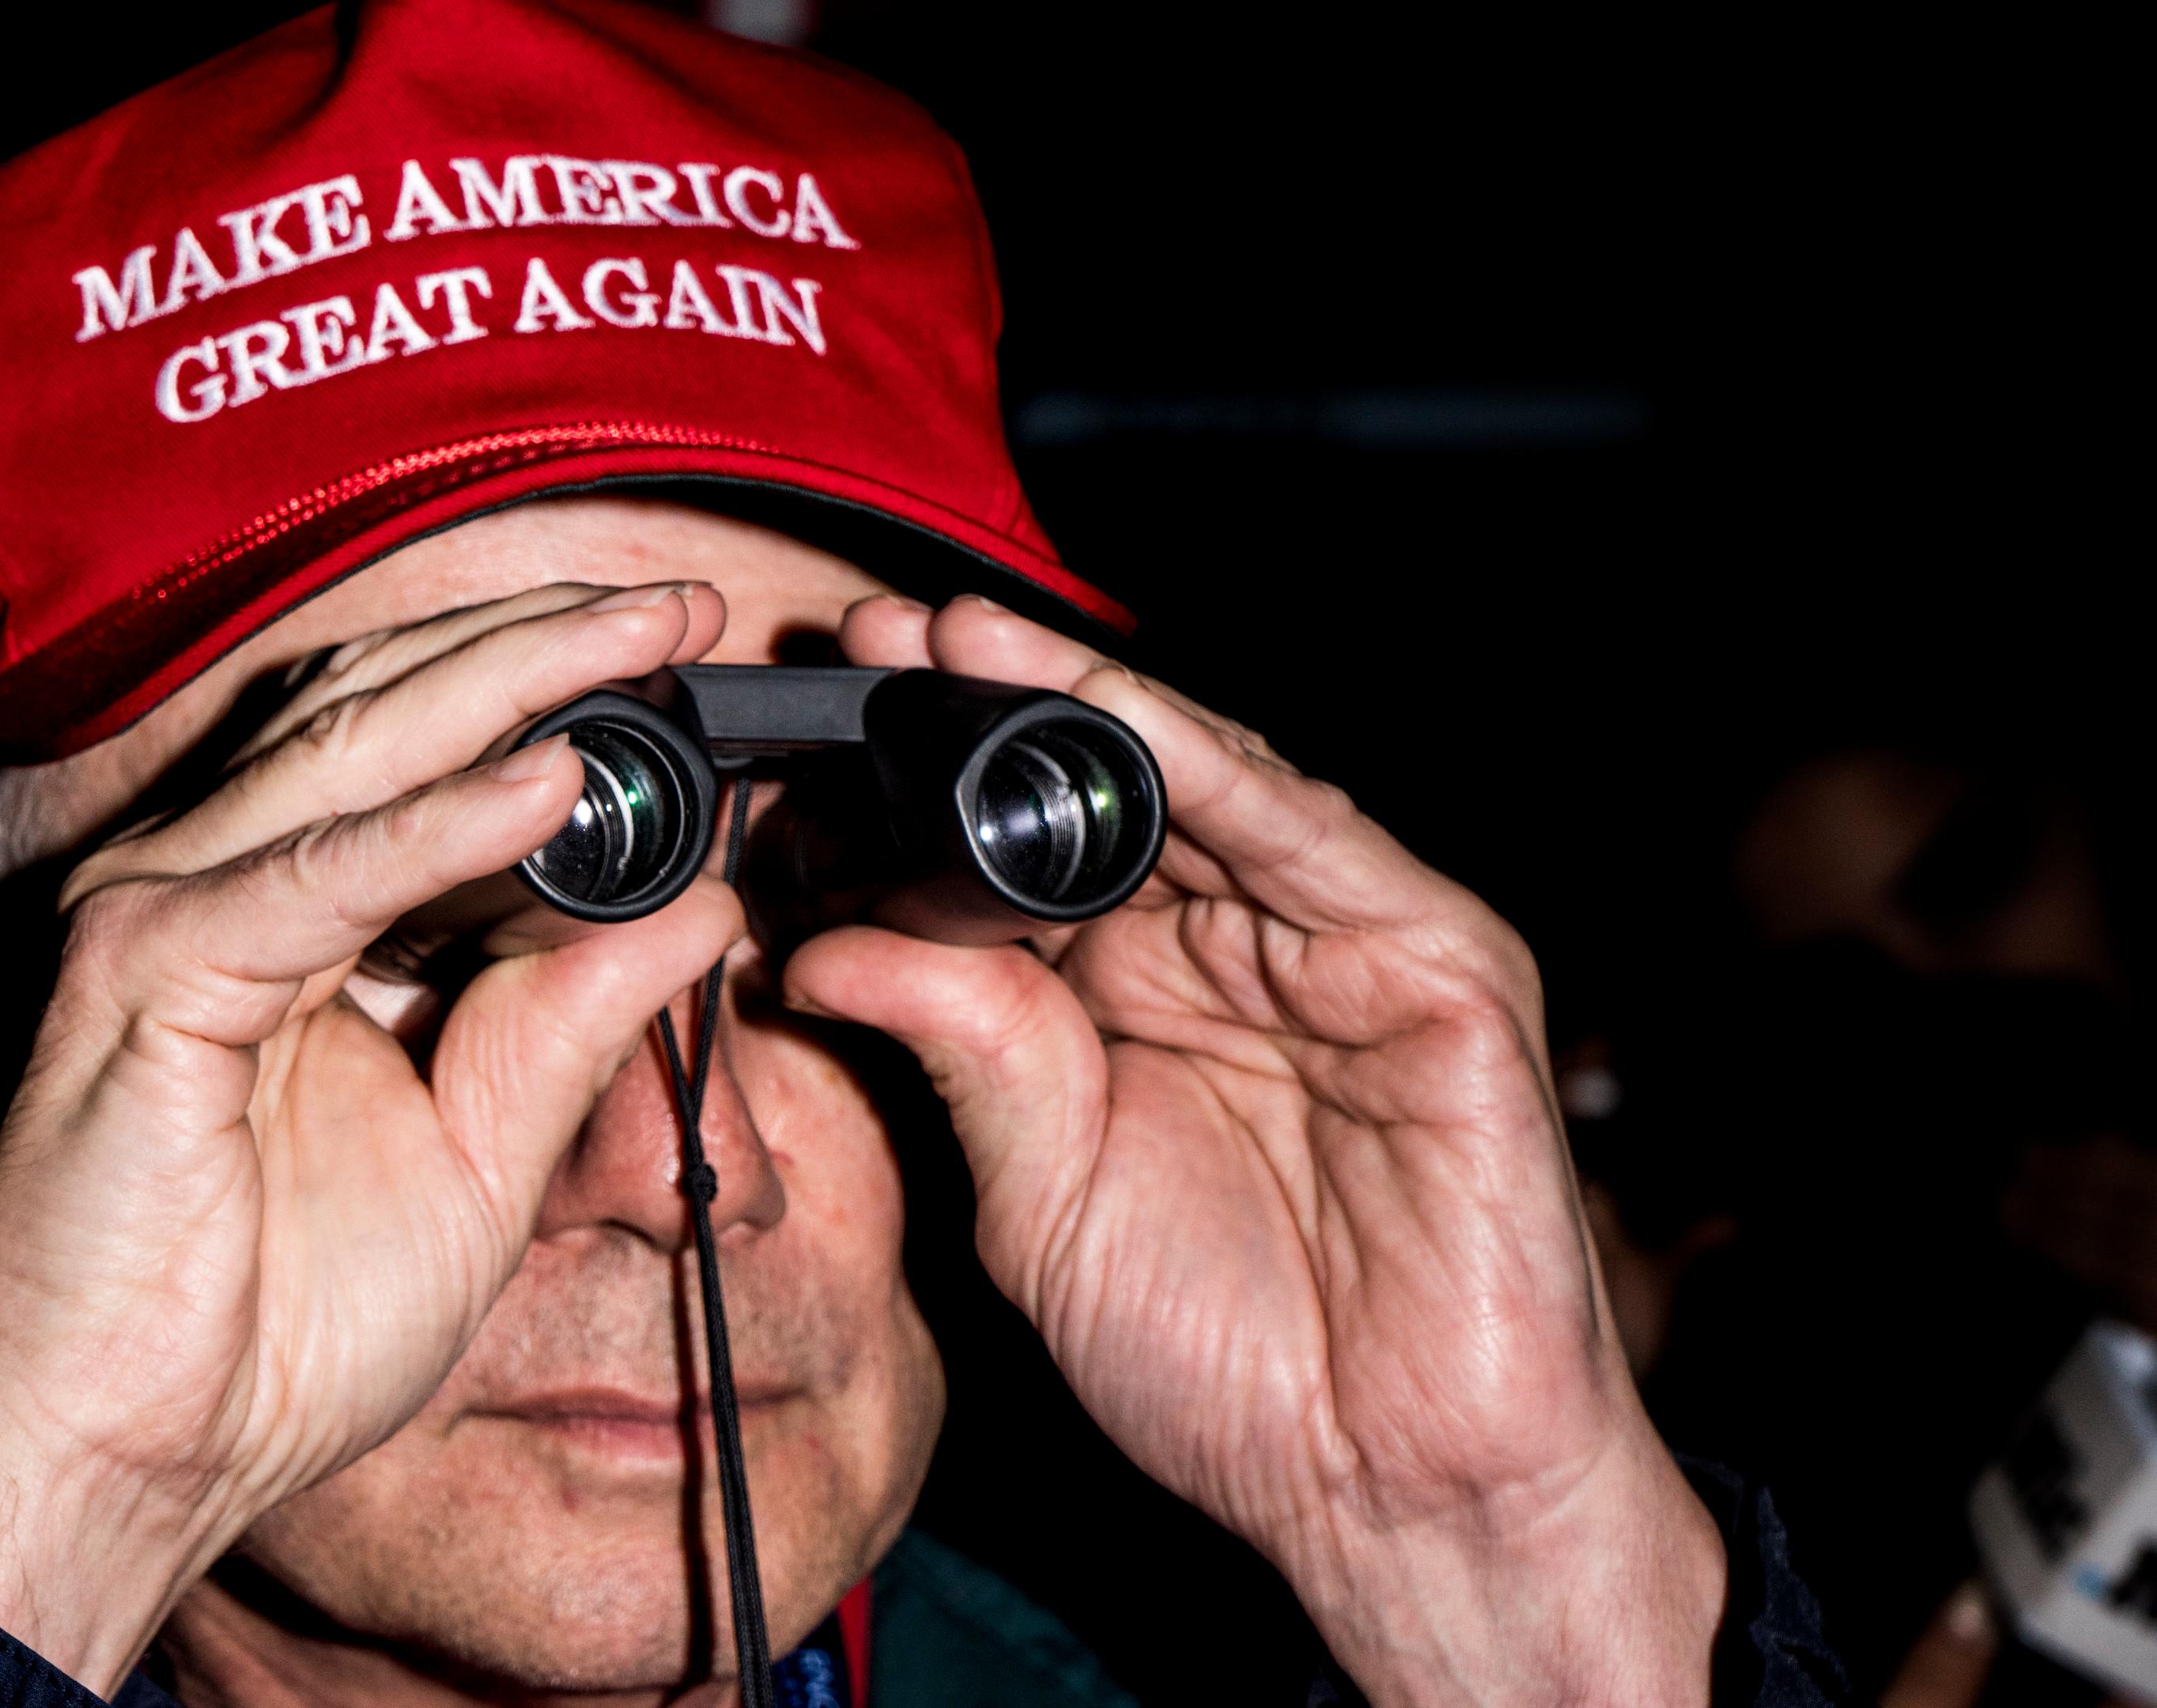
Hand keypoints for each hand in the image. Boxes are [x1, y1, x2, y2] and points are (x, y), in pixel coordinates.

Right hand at [0, 582, 743, 1691]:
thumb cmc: (275, 1330)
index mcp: (281, 920)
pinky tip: (551, 784)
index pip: (411, 747)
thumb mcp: (477, 1164)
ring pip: (353, 750)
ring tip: (642, 635)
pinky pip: (316, 875)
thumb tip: (701, 912)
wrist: (133, 1459)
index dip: (544, 681)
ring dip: (509, 682)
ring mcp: (163, 913)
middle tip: (684, 603)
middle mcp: (210, 884)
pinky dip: (436, 826)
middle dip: (546, 641)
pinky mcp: (143, 974)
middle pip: (386, 708)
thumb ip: (567, 1027)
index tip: (683, 650)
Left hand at [785, 595, 1726, 1705]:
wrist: (1387, 1487)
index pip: (1016, 857)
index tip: (813, 728)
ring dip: (1085, 706)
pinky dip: (1219, 774)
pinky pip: (1319, 845)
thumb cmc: (1225, 1359)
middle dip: (984, 709)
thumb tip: (822, 948)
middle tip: (868, 642)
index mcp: (1132, 1000)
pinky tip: (1124, 720)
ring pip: (1204, 786)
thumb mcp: (1041, 1198)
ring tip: (960, 644)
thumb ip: (962, 1056)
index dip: (917, 784)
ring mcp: (1336, 947)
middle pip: (1100, 792)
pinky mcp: (1437, 965)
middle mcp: (1231, 950)